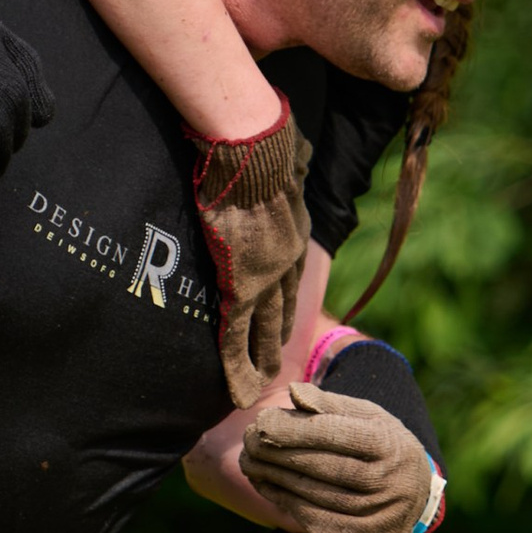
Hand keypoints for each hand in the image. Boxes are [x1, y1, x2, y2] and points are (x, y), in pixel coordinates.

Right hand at [190, 105, 312, 408]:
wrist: (255, 152)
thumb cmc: (266, 147)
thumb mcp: (288, 163)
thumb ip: (289, 170)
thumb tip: (293, 153)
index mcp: (294, 237)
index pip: (290, 281)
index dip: (286, 306)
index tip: (282, 324)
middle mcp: (287, 264)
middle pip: (283, 312)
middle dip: (278, 341)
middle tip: (274, 369)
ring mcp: (266, 277)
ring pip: (265, 330)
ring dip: (261, 360)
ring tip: (257, 384)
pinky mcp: (241, 284)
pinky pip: (238, 333)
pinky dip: (237, 362)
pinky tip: (237, 385)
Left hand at [239, 382, 441, 532]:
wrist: (414, 500)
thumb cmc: (380, 449)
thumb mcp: (367, 419)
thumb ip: (329, 405)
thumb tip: (294, 392)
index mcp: (390, 446)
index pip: (337, 435)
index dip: (296, 429)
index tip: (263, 421)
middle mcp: (389, 484)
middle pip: (323, 467)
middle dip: (279, 452)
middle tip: (248, 441)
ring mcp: (377, 517)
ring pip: (313, 495)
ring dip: (274, 477)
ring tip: (249, 461)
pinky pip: (313, 520)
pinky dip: (284, 501)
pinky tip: (265, 484)